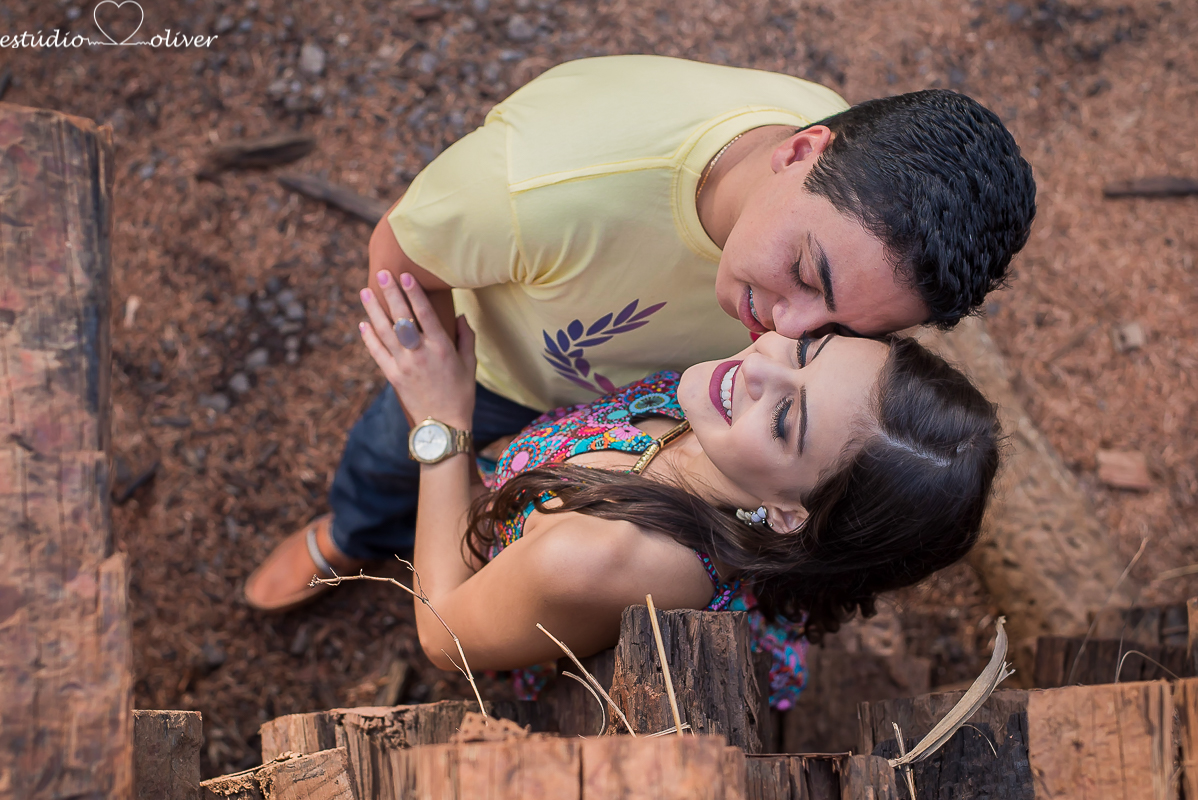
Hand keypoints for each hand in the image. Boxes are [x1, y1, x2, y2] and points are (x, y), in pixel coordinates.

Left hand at [359, 271, 476, 428]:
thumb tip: (460, 315)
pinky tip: (363, 323)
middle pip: (401, 317)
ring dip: (373, 310)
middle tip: (381, 274)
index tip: (405, 275)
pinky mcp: (392, 376)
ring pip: (384, 331)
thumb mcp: (470, 364)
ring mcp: (404, 365)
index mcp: (441, 347)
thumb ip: (466, 337)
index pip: (425, 314)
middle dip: (390, 293)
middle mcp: (420, 353)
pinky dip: (369, 337)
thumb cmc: (461, 394)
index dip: (414, 293)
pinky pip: (377, 353)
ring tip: (365, 291)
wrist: (443, 426)